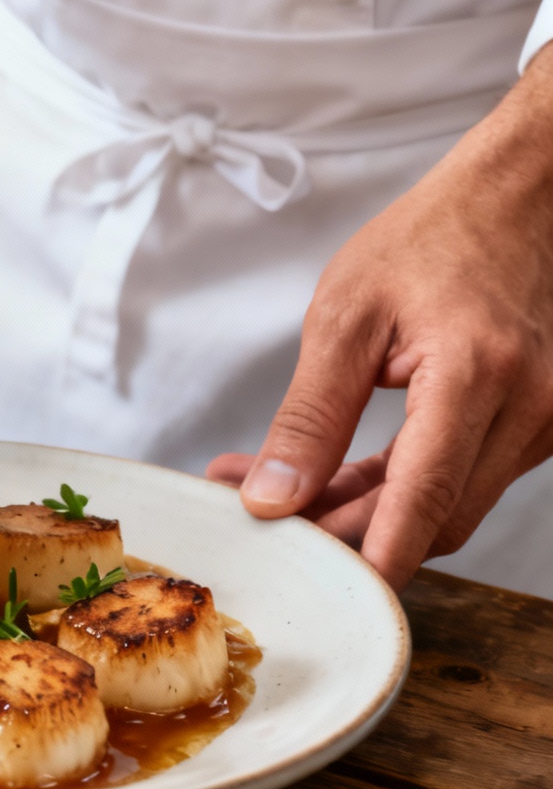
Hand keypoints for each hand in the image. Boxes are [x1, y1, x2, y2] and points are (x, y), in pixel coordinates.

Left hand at [209, 50, 552, 590]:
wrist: (517, 198)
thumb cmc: (432, 240)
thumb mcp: (345, 317)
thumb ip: (309, 416)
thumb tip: (271, 497)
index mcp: (478, 375)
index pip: (423, 503)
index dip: (369, 559)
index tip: (317, 590)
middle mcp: (530, 408)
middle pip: (435, 520)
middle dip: (347, 534)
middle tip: (263, 520)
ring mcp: (547, 421)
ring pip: (448, 506)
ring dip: (368, 513)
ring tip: (283, 491)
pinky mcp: (541, 425)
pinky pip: (464, 479)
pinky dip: (401, 488)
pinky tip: (334, 477)